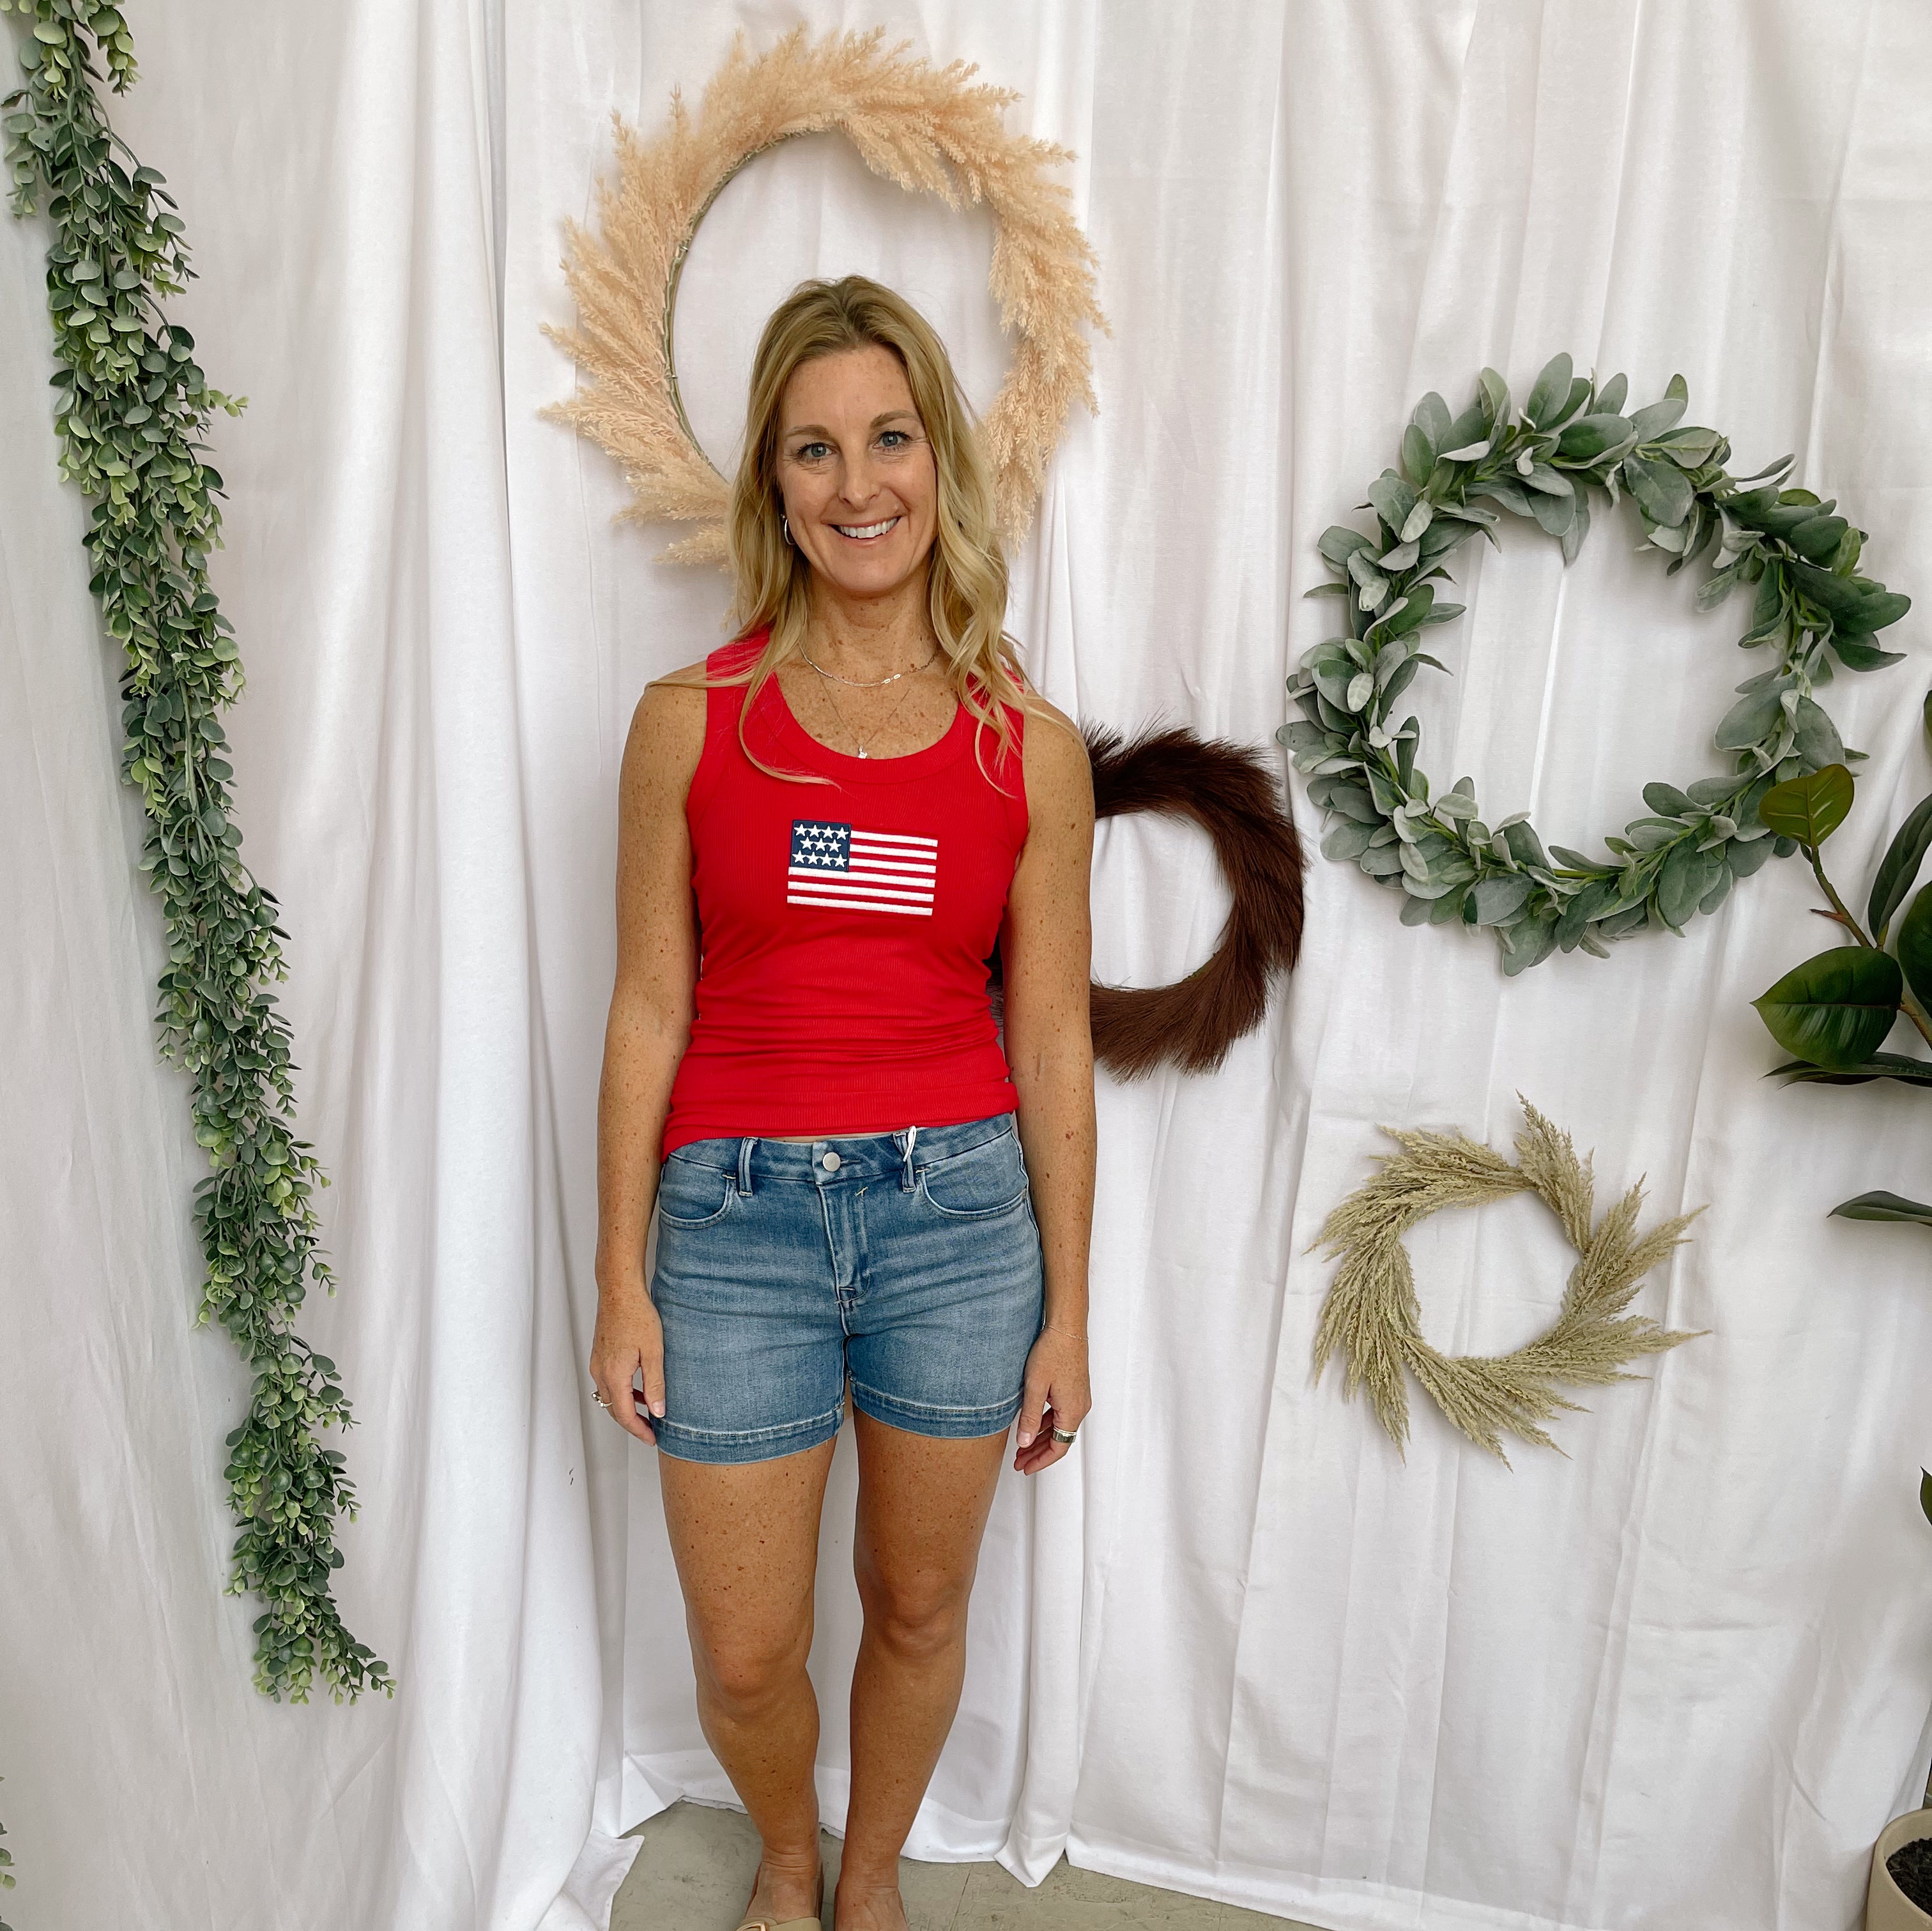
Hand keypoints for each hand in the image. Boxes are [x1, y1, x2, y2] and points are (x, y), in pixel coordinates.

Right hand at [589, 1283, 665, 1443]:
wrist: (619, 1291)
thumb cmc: (637, 1315)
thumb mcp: (654, 1353)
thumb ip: (655, 1384)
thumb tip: (658, 1411)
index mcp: (614, 1375)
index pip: (625, 1415)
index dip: (639, 1430)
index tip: (652, 1439)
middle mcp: (601, 1372)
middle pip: (614, 1409)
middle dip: (632, 1423)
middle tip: (651, 1430)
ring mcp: (598, 1363)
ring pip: (610, 1396)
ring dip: (627, 1407)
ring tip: (648, 1410)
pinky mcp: (599, 1355)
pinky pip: (608, 1382)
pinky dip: (622, 1392)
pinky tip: (638, 1387)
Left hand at [1013, 1324, 1089, 1473]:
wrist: (1066, 1328)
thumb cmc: (1052, 1352)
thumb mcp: (1035, 1387)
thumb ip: (1030, 1418)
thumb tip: (1025, 1444)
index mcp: (1072, 1411)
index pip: (1058, 1447)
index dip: (1041, 1461)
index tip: (1025, 1468)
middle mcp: (1079, 1408)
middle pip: (1060, 1440)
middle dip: (1038, 1452)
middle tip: (1019, 1461)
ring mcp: (1079, 1398)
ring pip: (1060, 1427)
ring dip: (1041, 1438)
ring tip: (1022, 1446)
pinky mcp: (1075, 1389)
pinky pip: (1061, 1414)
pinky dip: (1047, 1424)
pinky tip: (1033, 1424)